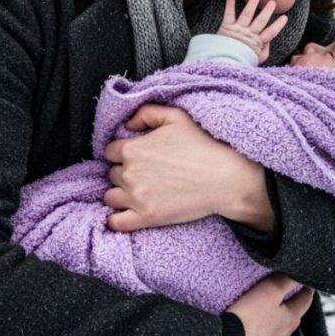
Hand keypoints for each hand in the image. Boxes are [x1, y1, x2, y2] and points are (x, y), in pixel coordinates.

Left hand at [102, 104, 273, 232]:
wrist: (225, 178)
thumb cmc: (202, 145)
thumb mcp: (175, 116)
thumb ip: (146, 113)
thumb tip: (127, 125)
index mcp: (133, 149)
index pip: (109, 151)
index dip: (121, 152)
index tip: (134, 156)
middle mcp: (130, 173)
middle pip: (112, 173)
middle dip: (123, 172)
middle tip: (143, 173)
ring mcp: (136, 198)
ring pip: (111, 196)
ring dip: (120, 193)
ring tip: (137, 192)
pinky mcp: (146, 218)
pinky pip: (116, 222)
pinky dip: (116, 219)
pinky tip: (127, 213)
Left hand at [217, 0, 287, 63]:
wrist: (223, 63)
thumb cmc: (241, 62)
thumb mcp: (256, 60)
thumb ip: (264, 51)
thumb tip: (269, 41)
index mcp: (257, 43)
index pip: (271, 32)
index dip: (278, 25)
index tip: (285, 17)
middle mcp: (248, 34)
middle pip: (260, 21)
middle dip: (267, 11)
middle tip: (272, 2)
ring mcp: (237, 30)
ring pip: (246, 14)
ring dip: (252, 4)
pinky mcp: (226, 27)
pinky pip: (228, 14)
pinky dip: (229, 5)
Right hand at [226, 274, 313, 335]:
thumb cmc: (249, 320)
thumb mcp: (269, 291)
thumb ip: (285, 281)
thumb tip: (298, 273)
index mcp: (291, 320)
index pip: (305, 301)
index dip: (306, 289)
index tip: (307, 283)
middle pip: (291, 319)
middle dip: (288, 308)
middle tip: (282, 297)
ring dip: (273, 326)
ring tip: (263, 318)